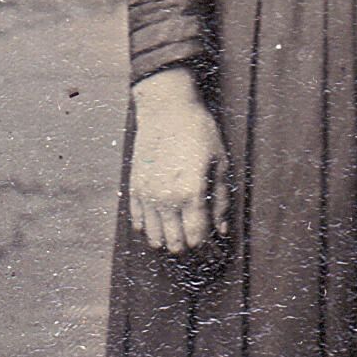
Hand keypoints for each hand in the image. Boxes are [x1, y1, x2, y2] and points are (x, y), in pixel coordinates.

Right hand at [128, 66, 230, 252]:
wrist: (167, 110)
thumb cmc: (198, 132)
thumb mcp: (220, 163)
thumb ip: (221, 200)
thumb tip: (222, 229)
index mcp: (191, 193)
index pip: (196, 236)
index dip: (205, 245)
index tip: (210, 244)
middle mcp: (166, 199)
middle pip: (174, 242)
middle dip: (186, 246)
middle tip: (195, 241)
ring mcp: (147, 195)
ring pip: (154, 236)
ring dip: (166, 240)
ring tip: (177, 236)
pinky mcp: (134, 187)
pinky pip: (137, 221)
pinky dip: (148, 228)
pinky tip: (158, 225)